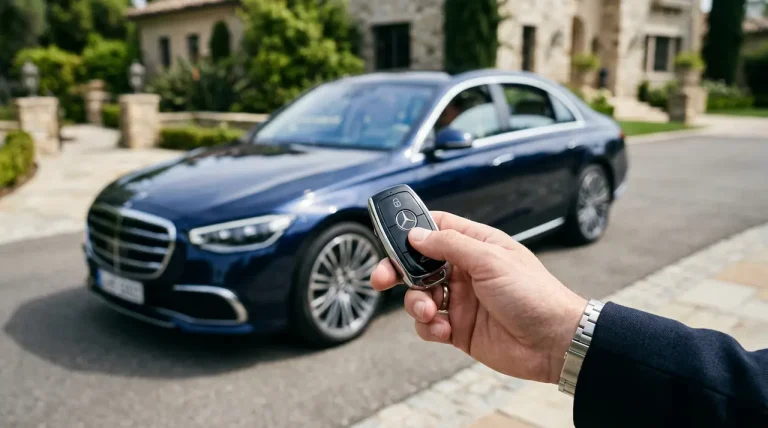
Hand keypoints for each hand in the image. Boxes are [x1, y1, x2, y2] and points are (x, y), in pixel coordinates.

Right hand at [371, 211, 587, 383]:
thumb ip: (450, 245)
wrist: (555, 343)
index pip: (435, 228)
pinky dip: (429, 327)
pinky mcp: (459, 329)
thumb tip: (416, 235)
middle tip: (381, 278)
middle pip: (418, 264)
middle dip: (397, 271)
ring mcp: (461, 300)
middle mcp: (465, 270)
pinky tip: (444, 330)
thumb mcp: (491, 261)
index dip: (410, 231)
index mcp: (476, 245)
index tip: (389, 239)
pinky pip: (429, 324)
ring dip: (416, 303)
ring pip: (419, 295)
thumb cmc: (535, 295)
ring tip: (431, 312)